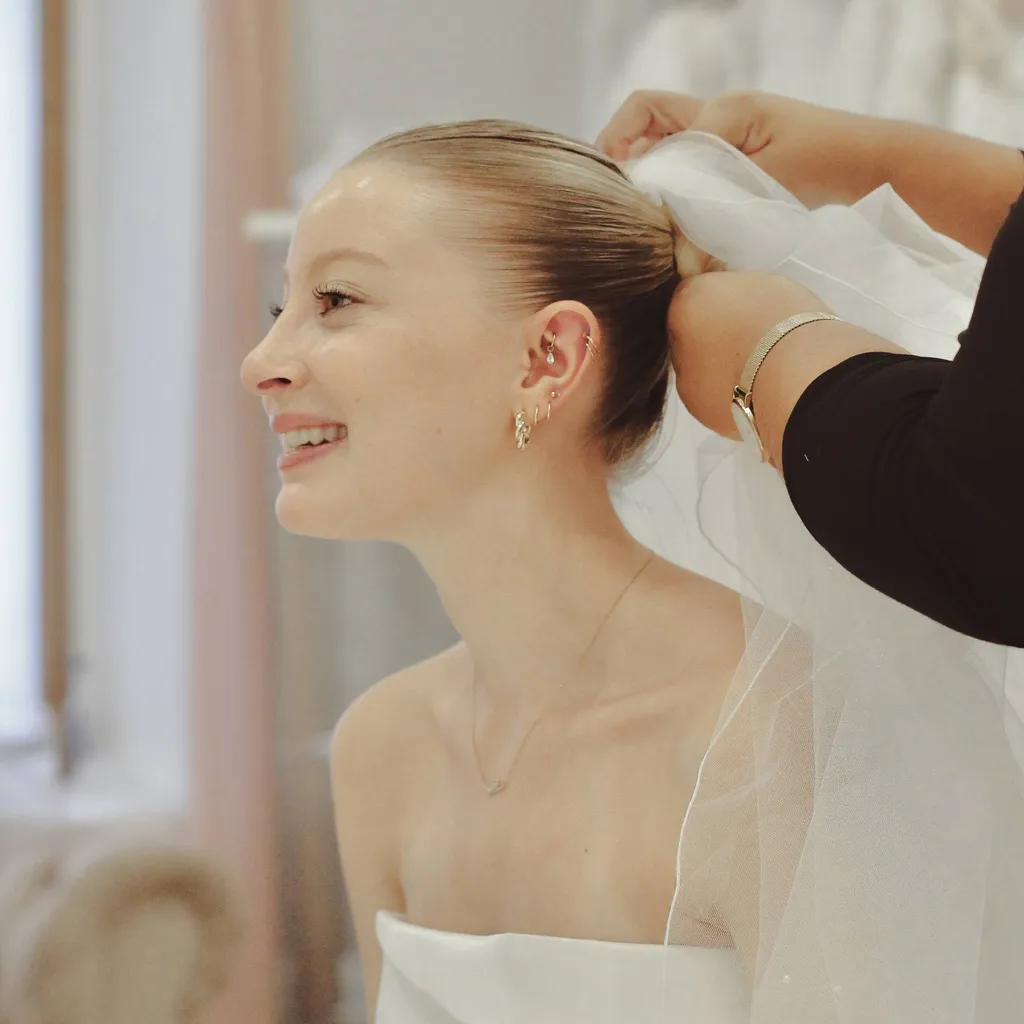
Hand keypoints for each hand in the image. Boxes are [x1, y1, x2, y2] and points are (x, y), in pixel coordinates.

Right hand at [596, 91, 882, 208]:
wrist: (868, 161)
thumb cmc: (825, 166)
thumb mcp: (766, 182)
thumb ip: (715, 201)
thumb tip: (672, 236)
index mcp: (725, 111)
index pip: (659, 134)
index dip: (640, 171)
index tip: (634, 208)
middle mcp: (719, 112)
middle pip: (646, 114)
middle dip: (619, 144)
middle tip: (609, 188)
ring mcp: (725, 129)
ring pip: (662, 135)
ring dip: (641, 161)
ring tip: (632, 201)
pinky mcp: (733, 149)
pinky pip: (684, 154)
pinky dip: (666, 175)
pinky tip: (665, 207)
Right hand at [667, 270, 833, 439]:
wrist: (800, 376)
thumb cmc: (731, 385)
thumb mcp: (689, 388)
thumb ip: (688, 362)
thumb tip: (698, 353)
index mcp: (687, 299)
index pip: (678, 314)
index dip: (688, 340)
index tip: (700, 362)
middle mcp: (723, 280)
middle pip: (716, 302)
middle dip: (721, 327)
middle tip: (732, 364)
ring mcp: (765, 281)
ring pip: (750, 304)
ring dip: (753, 326)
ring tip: (765, 364)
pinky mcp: (800, 290)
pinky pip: (780, 311)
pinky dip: (781, 329)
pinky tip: (787, 357)